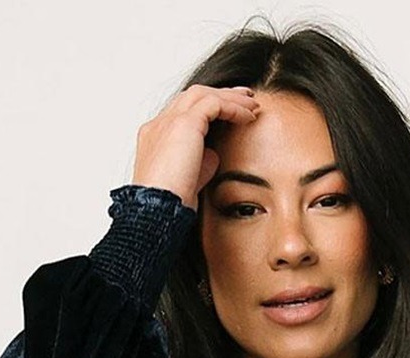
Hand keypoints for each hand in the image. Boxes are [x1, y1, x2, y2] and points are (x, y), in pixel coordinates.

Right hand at [131, 84, 261, 210]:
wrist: (159, 210)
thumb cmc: (172, 205)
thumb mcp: (190, 180)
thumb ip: (201, 162)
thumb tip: (215, 153)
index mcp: (156, 137)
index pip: (184, 112)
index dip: (208, 109)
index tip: (230, 112)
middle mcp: (159, 124)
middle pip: (193, 97)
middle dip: (221, 94)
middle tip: (246, 97)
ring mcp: (169, 121)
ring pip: (203, 95)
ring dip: (230, 97)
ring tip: (253, 105)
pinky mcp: (184, 124)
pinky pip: (214, 104)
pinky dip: (233, 108)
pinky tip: (249, 117)